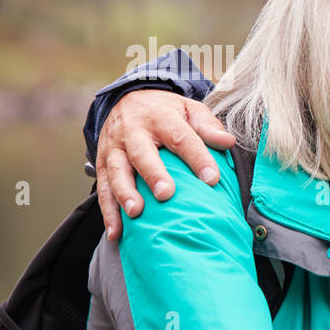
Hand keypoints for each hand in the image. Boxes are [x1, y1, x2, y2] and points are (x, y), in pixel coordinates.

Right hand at [96, 90, 235, 239]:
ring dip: (125, 193)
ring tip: (136, 213)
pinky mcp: (101, 163)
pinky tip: (117, 232)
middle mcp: (134, 132)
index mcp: (161, 118)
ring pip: (116, 171)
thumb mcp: (189, 109)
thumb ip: (208, 126)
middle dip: (153, 174)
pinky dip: (108, 212)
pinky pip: (103, 188)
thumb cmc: (166, 111)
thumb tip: (229, 142)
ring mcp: (114, 148)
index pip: (181, 137)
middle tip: (166, 194)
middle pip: (142, 154)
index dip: (197, 158)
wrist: (127, 98)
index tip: (211, 179)